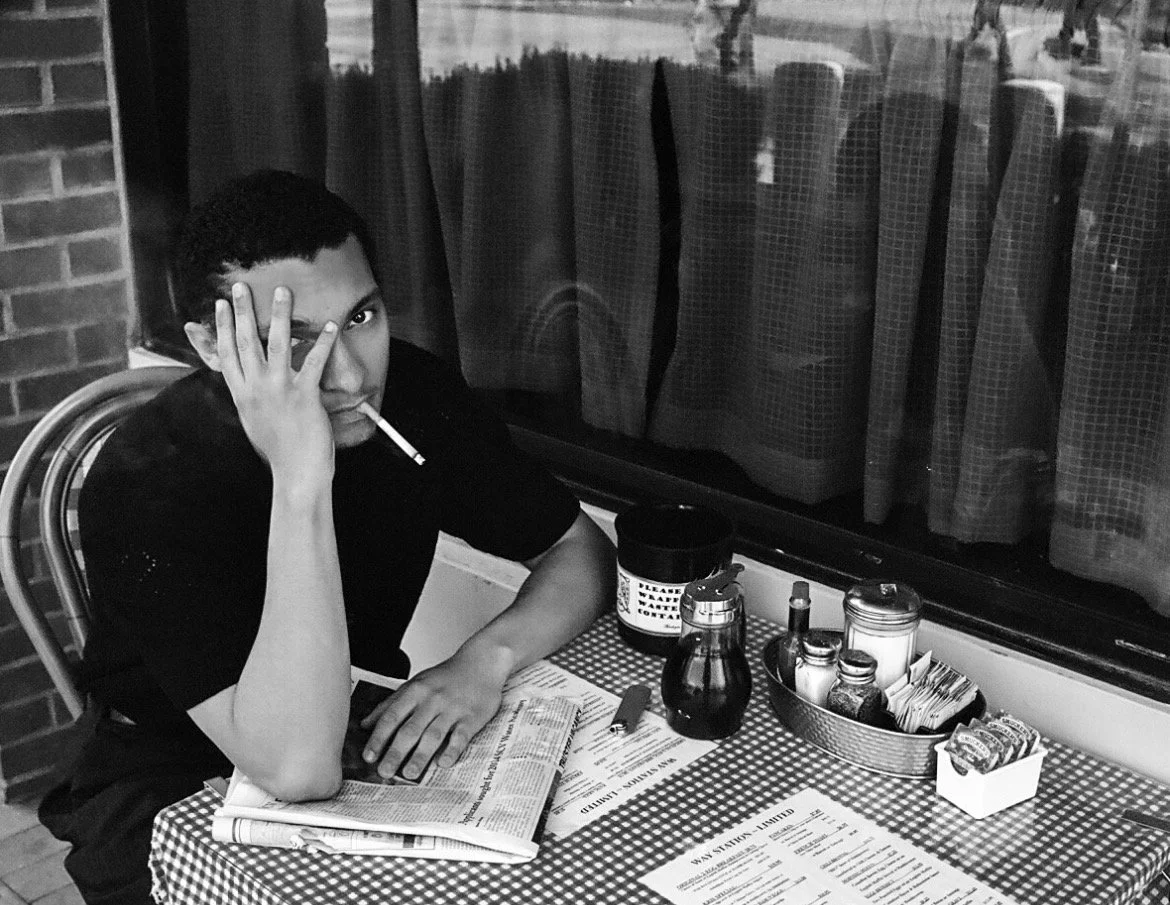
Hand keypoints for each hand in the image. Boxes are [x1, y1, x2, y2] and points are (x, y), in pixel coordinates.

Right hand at [215, 283, 338, 482]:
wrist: (296, 473)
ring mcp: (279, 390)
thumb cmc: (278, 450)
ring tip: (283, 291)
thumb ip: (249, 397)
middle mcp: (256, 388)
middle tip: (240, 286)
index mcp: (241, 394)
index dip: (224, 326)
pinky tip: (331, 325)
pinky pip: (315, 362)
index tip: (223, 305)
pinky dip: (324, 342)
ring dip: (280, 314)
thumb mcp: (254, 420)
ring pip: (278, 343)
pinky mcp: (304, 395)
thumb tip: (246, 382)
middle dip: (243, 310)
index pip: (226, 353)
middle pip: (246, 341)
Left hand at [359, 646, 510, 780]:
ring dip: (420, 756)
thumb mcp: (415, 683)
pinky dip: (452, 750)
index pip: (392, 716)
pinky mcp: (472, 717)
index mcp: (416, 691)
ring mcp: (452, 709)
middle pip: (410, 729)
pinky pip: (461, 736)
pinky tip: (444, 763)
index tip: (369, 756)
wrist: (482, 662)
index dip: (379, 738)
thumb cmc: (446, 677)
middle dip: (395, 752)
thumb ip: (391, 703)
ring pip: (433, 735)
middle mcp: (432, 700)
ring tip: (409, 774)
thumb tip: (365, 724)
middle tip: (384, 772)